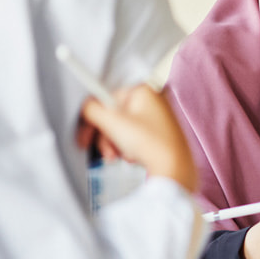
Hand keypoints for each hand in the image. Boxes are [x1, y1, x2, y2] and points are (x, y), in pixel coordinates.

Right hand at [77, 85, 197, 193]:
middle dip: (105, 136)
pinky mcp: (159, 133)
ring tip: (119, 156)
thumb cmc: (150, 142)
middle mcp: (152, 100)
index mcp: (143, 90)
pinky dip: (128, 148)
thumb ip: (92, 110)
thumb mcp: (114, 123)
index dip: (92, 120)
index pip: (107, 99)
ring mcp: (157, 116)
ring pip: (122, 128)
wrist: (175, 168)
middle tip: (104, 151)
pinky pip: (134, 137)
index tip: (84, 136)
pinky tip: (133, 157)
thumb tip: (86, 107)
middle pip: (114, 115)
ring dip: (115, 144)